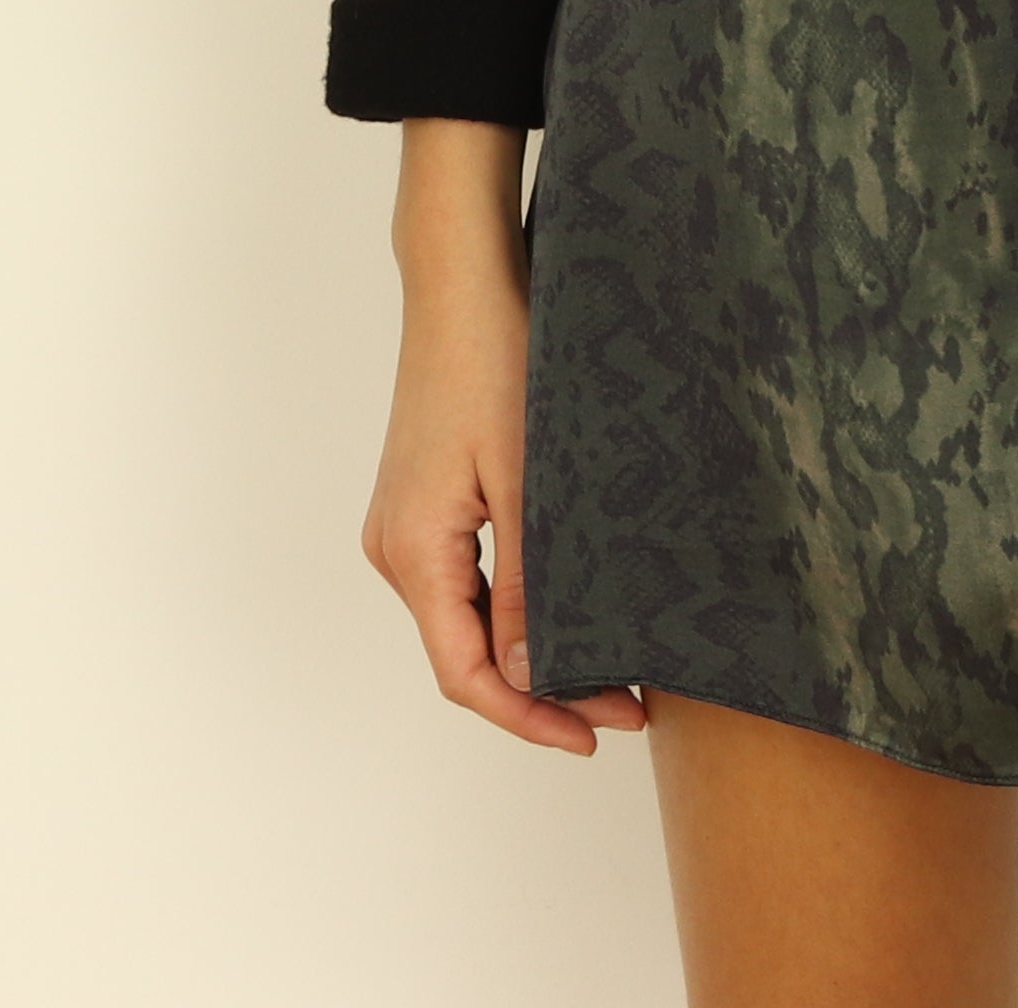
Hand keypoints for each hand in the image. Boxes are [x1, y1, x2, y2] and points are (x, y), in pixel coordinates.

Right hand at [362, 119, 646, 751]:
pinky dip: (513, 606)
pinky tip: (566, 606)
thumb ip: (526, 588)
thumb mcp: (527, 482)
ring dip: (530, 648)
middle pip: (463, 654)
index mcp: (413, 553)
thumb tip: (531, 680)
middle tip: (623, 704)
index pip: (465, 676)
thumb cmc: (498, 361)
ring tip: (607, 662)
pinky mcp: (423, 501)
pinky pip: (465, 578)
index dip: (529, 717)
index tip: (595, 737)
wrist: (464, 280)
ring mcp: (404, 525)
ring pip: (466, 619)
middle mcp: (394, 549)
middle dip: (540, 689)